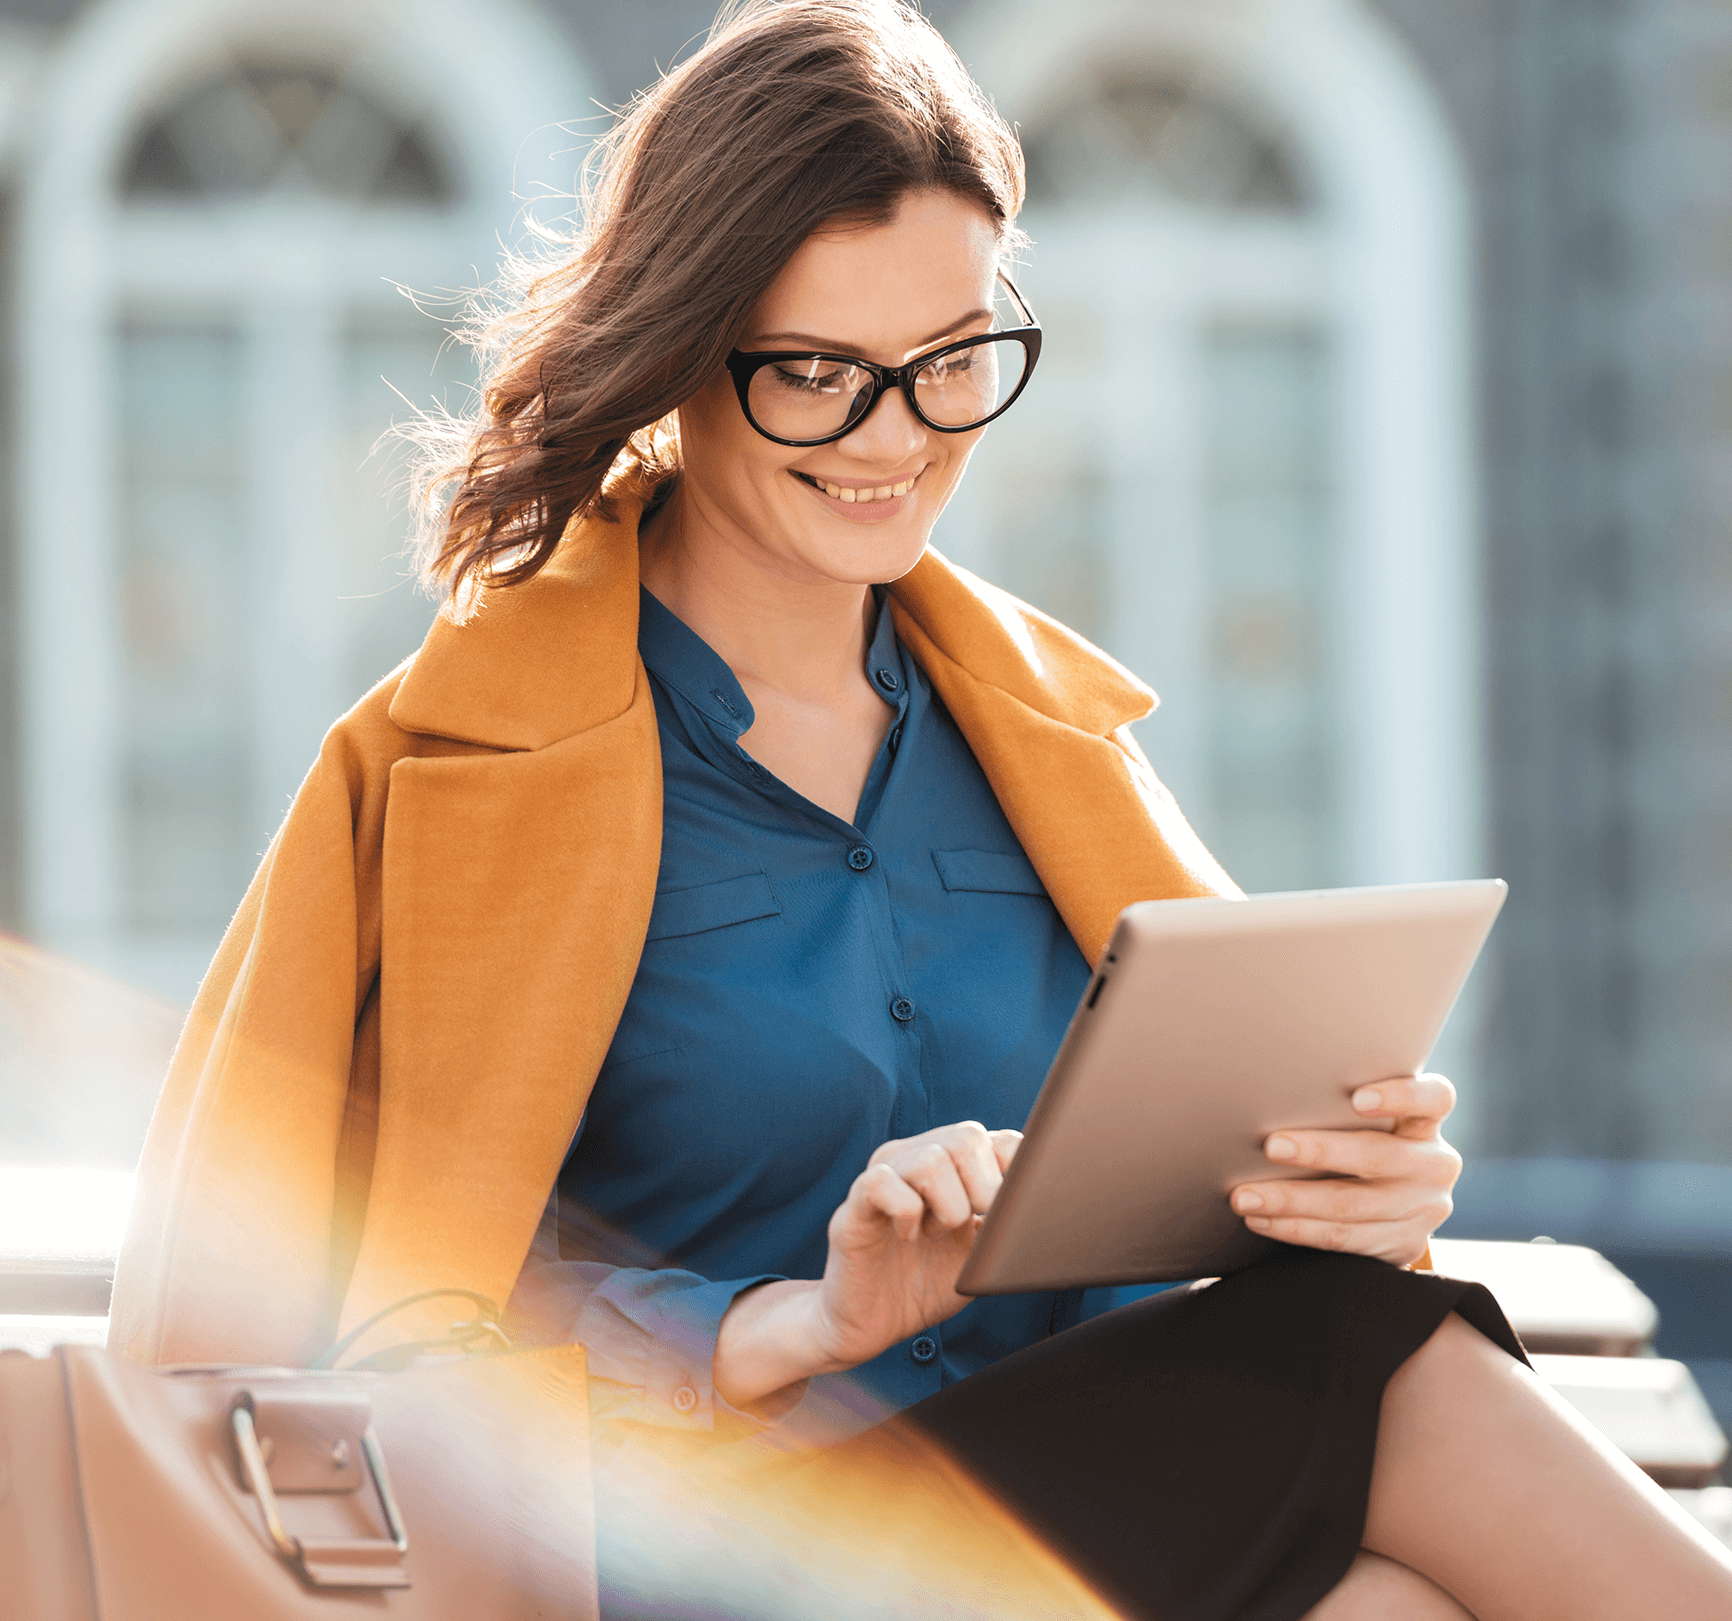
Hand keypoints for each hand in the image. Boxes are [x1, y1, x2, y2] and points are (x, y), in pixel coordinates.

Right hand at [714, 1121, 1019, 1406]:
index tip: (1013, 1212)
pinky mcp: (853, 1206)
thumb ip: (1004, 1223)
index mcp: (950, 1166)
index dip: (1016, 1171)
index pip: (997, 1139)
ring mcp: (883, 1177)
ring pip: (931, 1159)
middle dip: (986, 1188)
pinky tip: (905, 1237)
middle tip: (973, 1225)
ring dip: (948, 1206)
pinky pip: (882, 1183)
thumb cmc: (925, 1283)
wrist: (871, 1325)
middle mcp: (915, 1159)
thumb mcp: (979, 1252)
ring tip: (936, 1233)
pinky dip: (906, 1213)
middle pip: (967, 1136)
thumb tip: (1041, 1207)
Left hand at [1228, 1073, 1461, 1266]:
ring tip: (1245, 1197)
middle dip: (1319, 1151)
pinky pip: (1343, 1238)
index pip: (1433, 1099)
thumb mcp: (1371, 1119)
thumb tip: (1266, 1089)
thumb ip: (1342, 1105)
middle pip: (1379, 1156)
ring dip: (1291, 1201)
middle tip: (1271, 1146)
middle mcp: (1435, 1164)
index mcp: (1426, 1122)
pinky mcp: (1405, 1245)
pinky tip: (1261, 1220)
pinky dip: (1296, 1229)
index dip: (1400, 1095)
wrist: (1396, 1205)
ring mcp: (1425, 1209)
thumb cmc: (1362, 1139)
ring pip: (1352, 1205)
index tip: (1357, 1098)